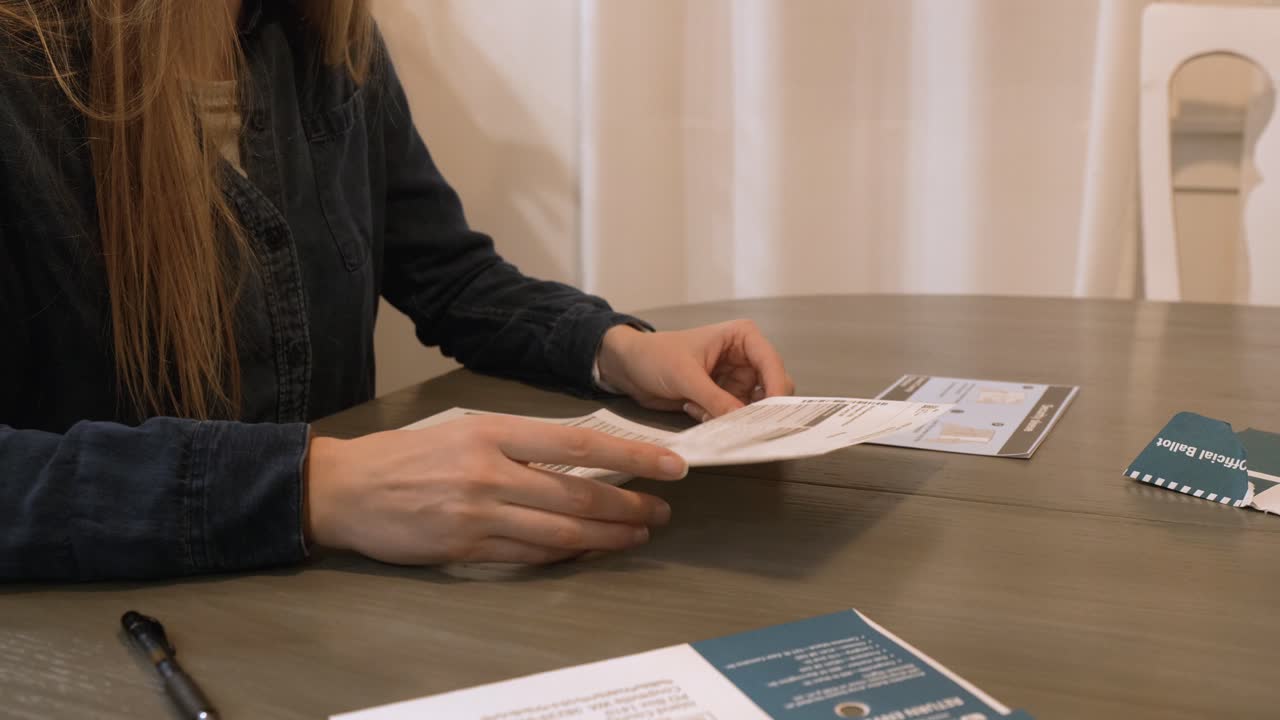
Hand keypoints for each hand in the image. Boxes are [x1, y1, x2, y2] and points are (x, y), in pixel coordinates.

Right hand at [303, 415, 687, 564]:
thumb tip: (578, 460)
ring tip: (638, 535)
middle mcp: (492, 472)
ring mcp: (479, 514)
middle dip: (630, 506)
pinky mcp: (466, 548)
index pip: (580, 445)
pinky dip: (565, 555)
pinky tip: (588, 553)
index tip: (669, 465)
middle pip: (579, 496)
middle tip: (661, 511)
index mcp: (494, 432)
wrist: (346, 489)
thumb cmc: (406, 455)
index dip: (632, 457)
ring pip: (561, 533)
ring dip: (608, 538)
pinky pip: (529, 555)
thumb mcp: (465, 431)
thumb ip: (518, 446)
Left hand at [595, 320, 794, 421]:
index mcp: (742, 337)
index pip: (772, 363)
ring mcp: (735, 379)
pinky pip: (734, 416)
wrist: (629, 367)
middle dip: (754, 407)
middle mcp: (744, 357)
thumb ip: (716, 399)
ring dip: (730, 415)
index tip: (772, 413)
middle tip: (739, 422)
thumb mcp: (685, 376)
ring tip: (700, 408)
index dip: (776, 389)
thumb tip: (743, 420)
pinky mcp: (723, 397)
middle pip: (770, 388)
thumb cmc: (655, 355)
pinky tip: (692, 408)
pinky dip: (717, 419)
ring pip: (752, 407)